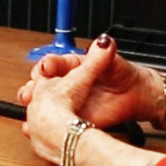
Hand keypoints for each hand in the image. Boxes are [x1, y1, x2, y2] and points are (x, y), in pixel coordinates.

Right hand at [16, 35, 155, 128]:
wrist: (134, 95)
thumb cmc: (121, 73)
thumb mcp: (112, 61)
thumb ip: (104, 53)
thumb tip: (104, 41)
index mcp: (71, 66)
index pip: (53, 63)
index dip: (48, 65)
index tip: (47, 67)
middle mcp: (66, 83)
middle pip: (41, 83)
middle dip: (34, 86)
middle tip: (31, 89)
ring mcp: (68, 101)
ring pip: (44, 102)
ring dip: (35, 103)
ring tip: (31, 103)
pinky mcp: (73, 119)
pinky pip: (56, 122)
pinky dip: (46, 124)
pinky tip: (40, 123)